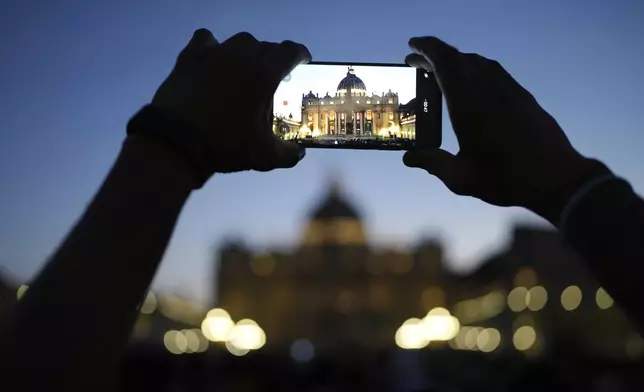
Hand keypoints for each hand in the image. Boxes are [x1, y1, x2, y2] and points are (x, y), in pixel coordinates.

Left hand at [151, 29, 310, 173]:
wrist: (176, 143)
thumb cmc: (226, 146)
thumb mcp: (264, 156)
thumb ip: (288, 154)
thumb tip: (299, 153)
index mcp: (264, 75)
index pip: (290, 52)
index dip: (300, 55)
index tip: (302, 62)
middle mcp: (242, 56)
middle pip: (266, 46)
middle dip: (273, 58)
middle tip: (272, 76)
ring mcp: (214, 53)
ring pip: (239, 41)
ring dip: (247, 51)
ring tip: (244, 68)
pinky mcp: (190, 57)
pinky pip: (206, 39)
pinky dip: (214, 47)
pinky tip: (213, 61)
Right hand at [403, 37, 608, 222]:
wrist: (555, 178)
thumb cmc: (506, 179)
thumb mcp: (462, 178)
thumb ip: (433, 163)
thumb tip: (409, 158)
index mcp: (469, 106)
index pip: (445, 64)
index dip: (427, 50)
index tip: (411, 47)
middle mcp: (488, 91)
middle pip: (459, 58)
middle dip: (435, 54)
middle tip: (417, 62)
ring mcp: (508, 90)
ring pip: (477, 62)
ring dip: (455, 60)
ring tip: (439, 72)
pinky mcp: (522, 96)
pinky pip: (494, 70)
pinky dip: (474, 67)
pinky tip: (470, 81)